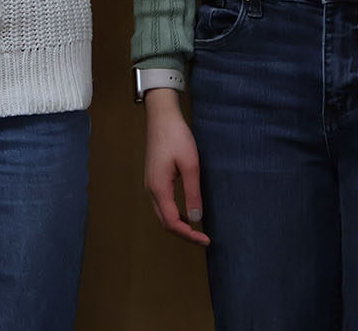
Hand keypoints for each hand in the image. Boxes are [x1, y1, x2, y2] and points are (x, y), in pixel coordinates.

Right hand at [142, 89, 209, 245]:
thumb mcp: (190, 165)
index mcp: (159, 188)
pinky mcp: (153, 178)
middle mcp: (151, 189)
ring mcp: (150, 184)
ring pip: (162, 214)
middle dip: (183, 234)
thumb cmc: (176, 137)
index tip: (206, 239)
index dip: (189, 235)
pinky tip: (187, 213)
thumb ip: (193, 193)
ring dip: (178, 225)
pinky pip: (162, 204)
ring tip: (197, 230)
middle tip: (203, 239)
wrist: (161, 117)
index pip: (172, 222)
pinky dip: (174, 214)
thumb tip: (196, 218)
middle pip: (164, 222)